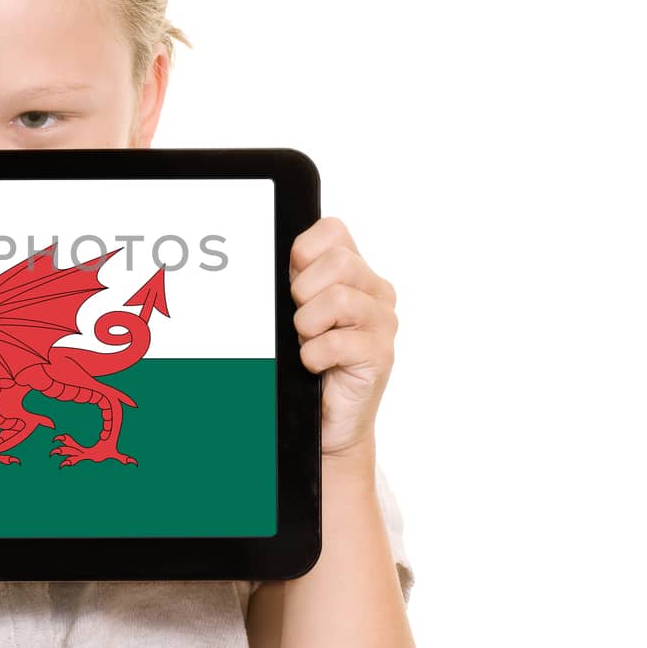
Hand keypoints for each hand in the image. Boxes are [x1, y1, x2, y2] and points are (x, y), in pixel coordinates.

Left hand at [288, 216, 397, 462]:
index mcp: (357, 272)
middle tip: (300, 320)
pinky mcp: (381, 355)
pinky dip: (313, 355)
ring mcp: (383, 323)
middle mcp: (376, 293)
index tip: (292, 279)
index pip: (334, 230)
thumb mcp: (297, 310)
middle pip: (338, 261)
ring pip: (338, 298)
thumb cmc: (309, 360)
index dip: (304, 251)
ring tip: (307, 342)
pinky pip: (337, 342)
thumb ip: (295, 279)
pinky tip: (314, 365)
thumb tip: (264, 256)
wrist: (328, 417)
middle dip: (304, 291)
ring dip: (307, 324)